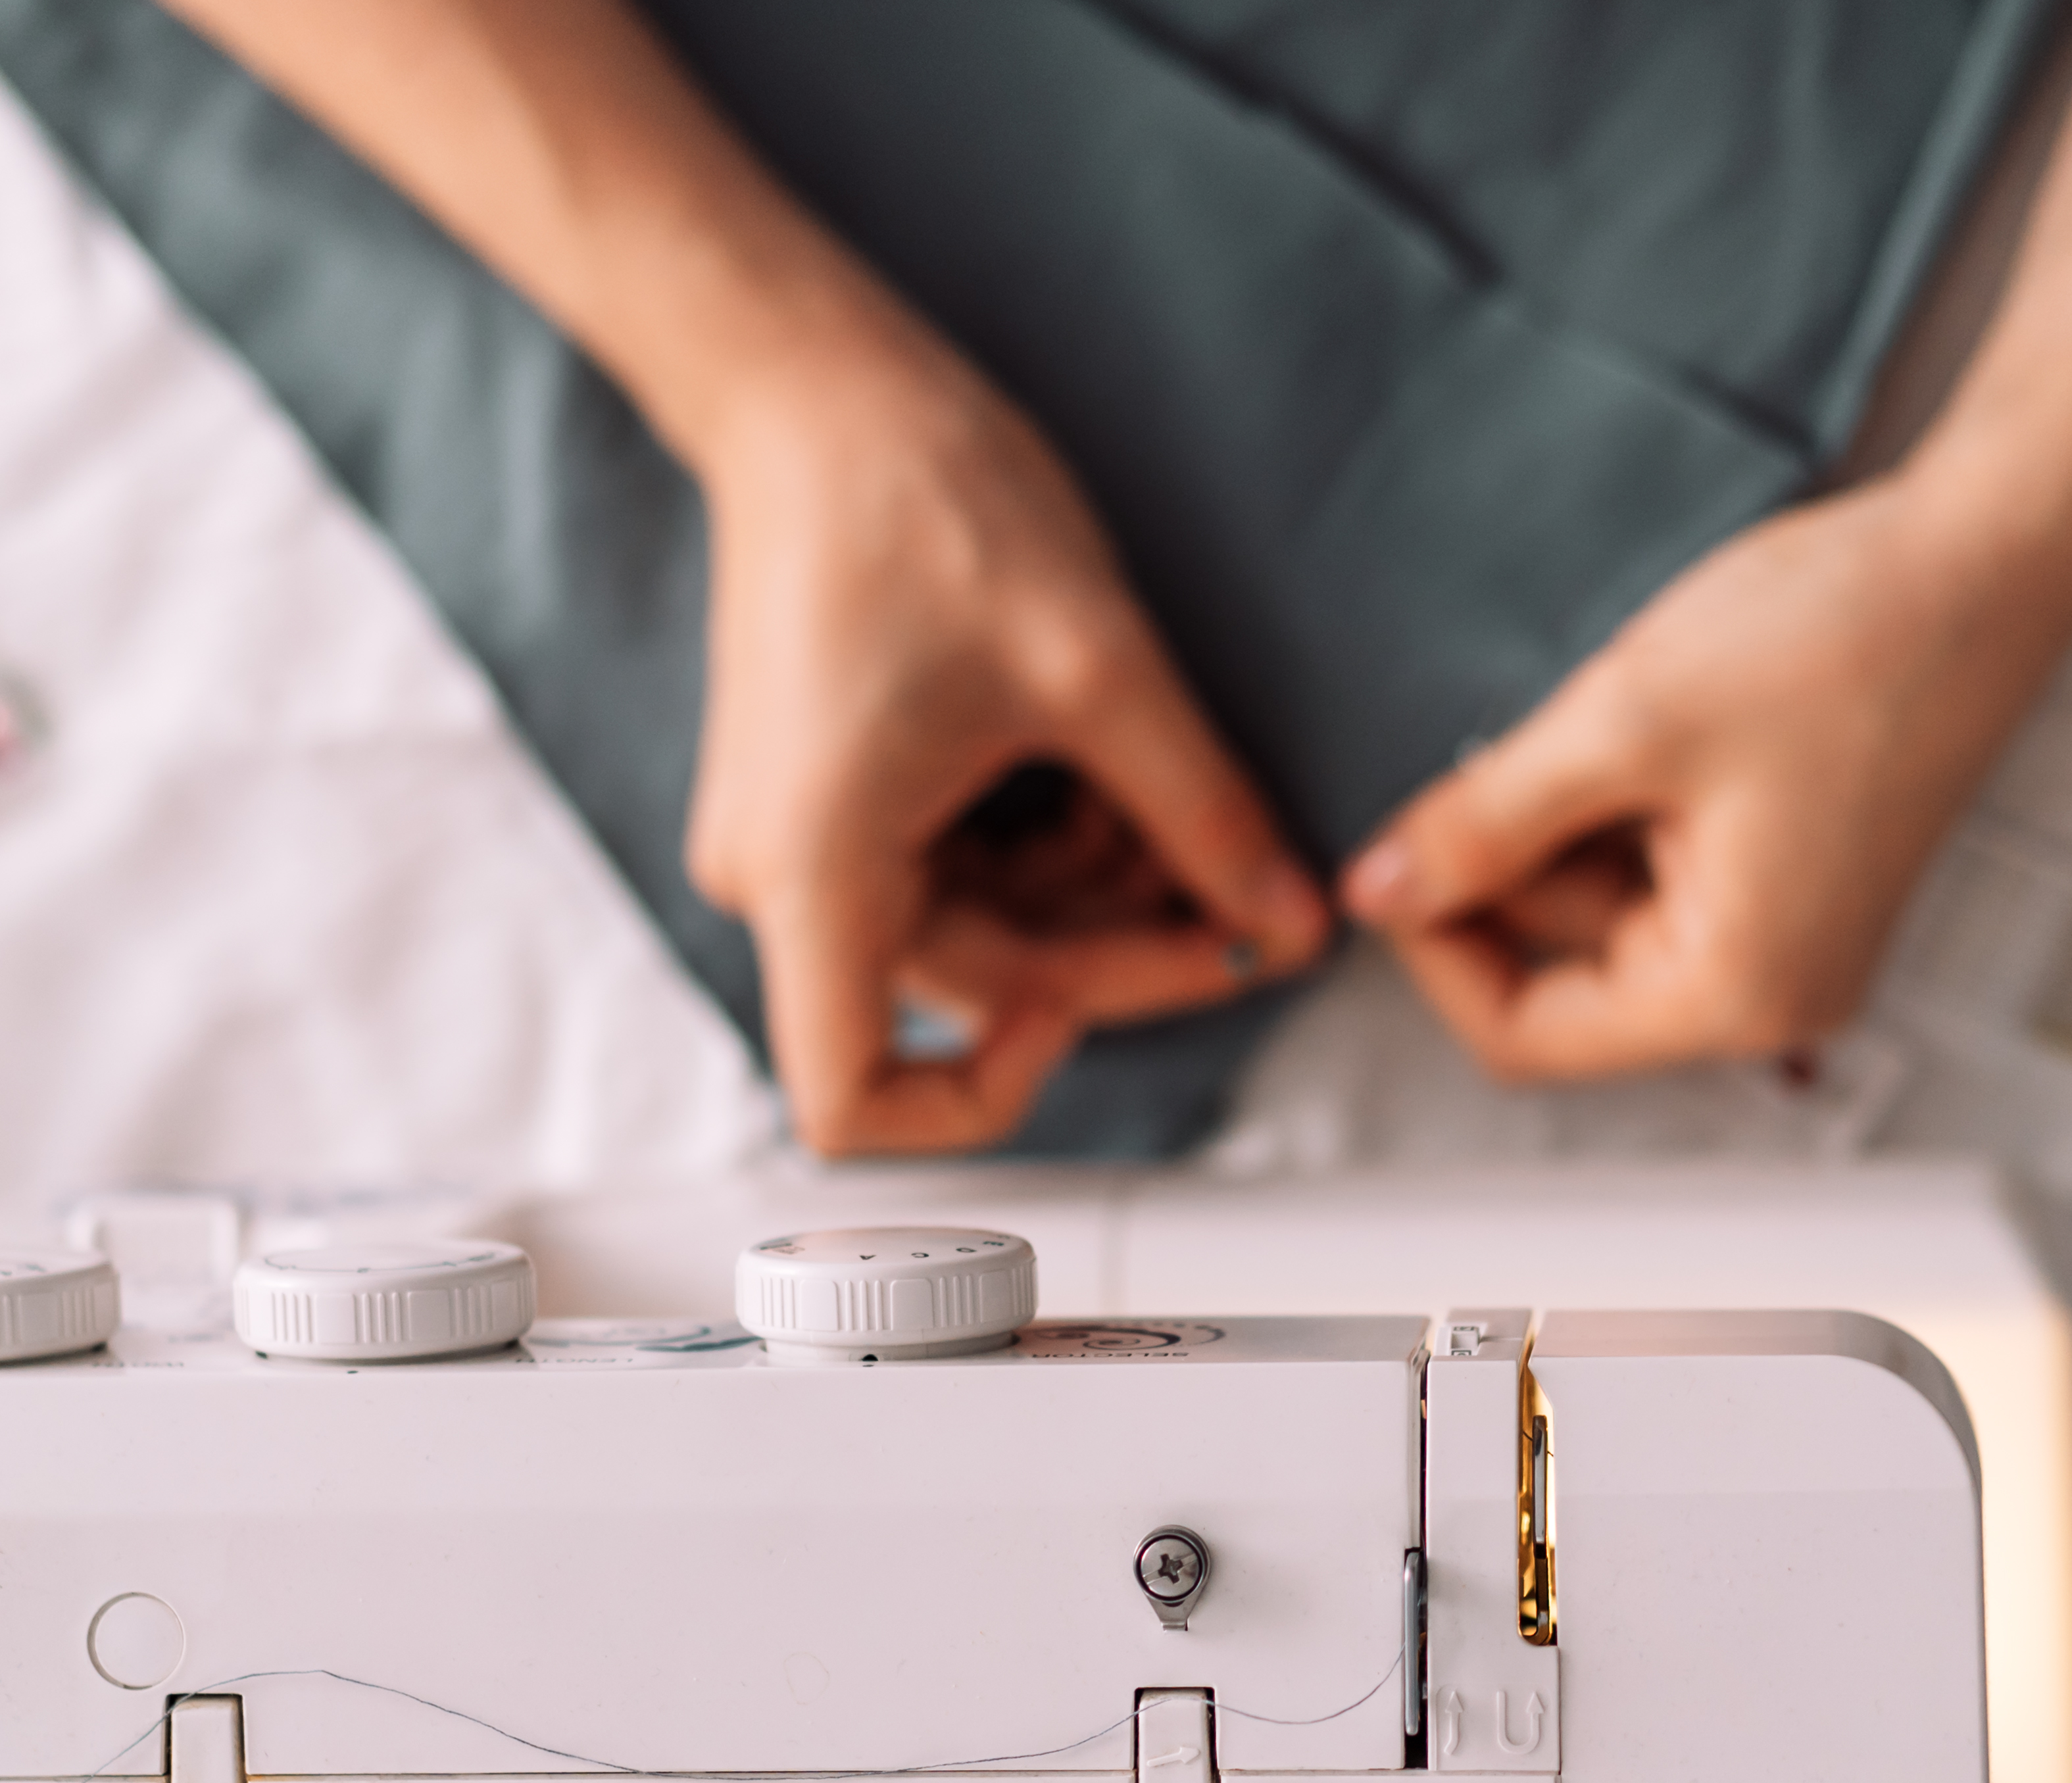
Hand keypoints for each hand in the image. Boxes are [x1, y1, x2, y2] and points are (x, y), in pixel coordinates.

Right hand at [686, 355, 1328, 1156]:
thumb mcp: (1100, 673)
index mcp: (812, 868)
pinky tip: (1112, 772)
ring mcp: (803, 838)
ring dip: (1096, 892)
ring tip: (1179, 799)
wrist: (816, 389)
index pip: (850, 1104)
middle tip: (1245, 893)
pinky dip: (1050, 844)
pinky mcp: (834, 798)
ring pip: (981, 934)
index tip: (1080, 1017)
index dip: (975, 1100)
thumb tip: (1288, 920)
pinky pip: (959, 870)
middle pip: (966, 998)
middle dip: (1116, 950)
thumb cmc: (915, 500)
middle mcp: (782, 875)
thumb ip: (1202, 818)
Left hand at [1338, 474, 2071, 1080]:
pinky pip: (1662, 870)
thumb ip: (1484, 825)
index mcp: (1736, 994)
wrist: (1990, 553)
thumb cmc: (1848, 634)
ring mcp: (1790, 940)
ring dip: (1574, 818)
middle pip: (1563, 974)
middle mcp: (1773, 995)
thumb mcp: (1623, 726)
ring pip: (1604, 912)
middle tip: (1530, 745)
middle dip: (1519, 863)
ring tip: (1628, 717)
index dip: (1436, 952)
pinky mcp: (1796, 880)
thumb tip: (1379, 892)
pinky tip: (1665, 722)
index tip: (1394, 860)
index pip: (1524, 1037)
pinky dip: (1628, 803)